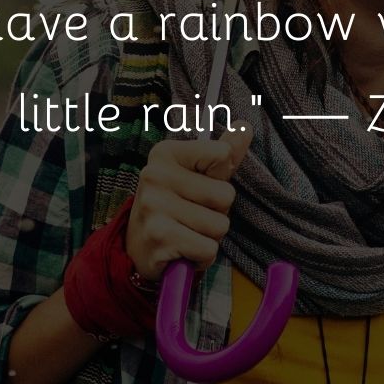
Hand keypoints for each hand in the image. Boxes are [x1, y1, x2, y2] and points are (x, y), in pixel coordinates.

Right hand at [125, 125, 250, 280]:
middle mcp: (155, 175)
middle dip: (217, 212)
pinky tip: (183, 251)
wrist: (137, 249)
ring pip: (220, 225)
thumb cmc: (175, 208)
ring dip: (210, 237)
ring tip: (186, 233)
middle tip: (191, 217)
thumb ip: (222, 154)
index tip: (197, 187)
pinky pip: (209, 249)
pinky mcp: (160, 236)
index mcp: (165, 153)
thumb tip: (245, 127)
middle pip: (226, 195)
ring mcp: (155, 205)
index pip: (222, 155)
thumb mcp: (196, 176)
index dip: (220, 179)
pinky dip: (202, 257)